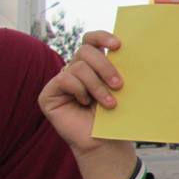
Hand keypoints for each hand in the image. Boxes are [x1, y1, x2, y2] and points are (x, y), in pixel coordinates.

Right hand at [38, 31, 125, 156]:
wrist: (105, 141)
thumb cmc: (115, 115)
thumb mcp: (120, 88)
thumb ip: (119, 69)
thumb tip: (130, 51)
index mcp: (93, 64)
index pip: (91, 39)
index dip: (102, 37)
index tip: (118, 45)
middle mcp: (75, 68)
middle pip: (85, 50)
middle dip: (105, 66)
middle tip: (119, 85)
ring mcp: (61, 80)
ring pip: (78, 67)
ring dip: (97, 86)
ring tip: (109, 103)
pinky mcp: (49, 93)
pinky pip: (64, 79)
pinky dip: (79, 90)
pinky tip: (85, 103)